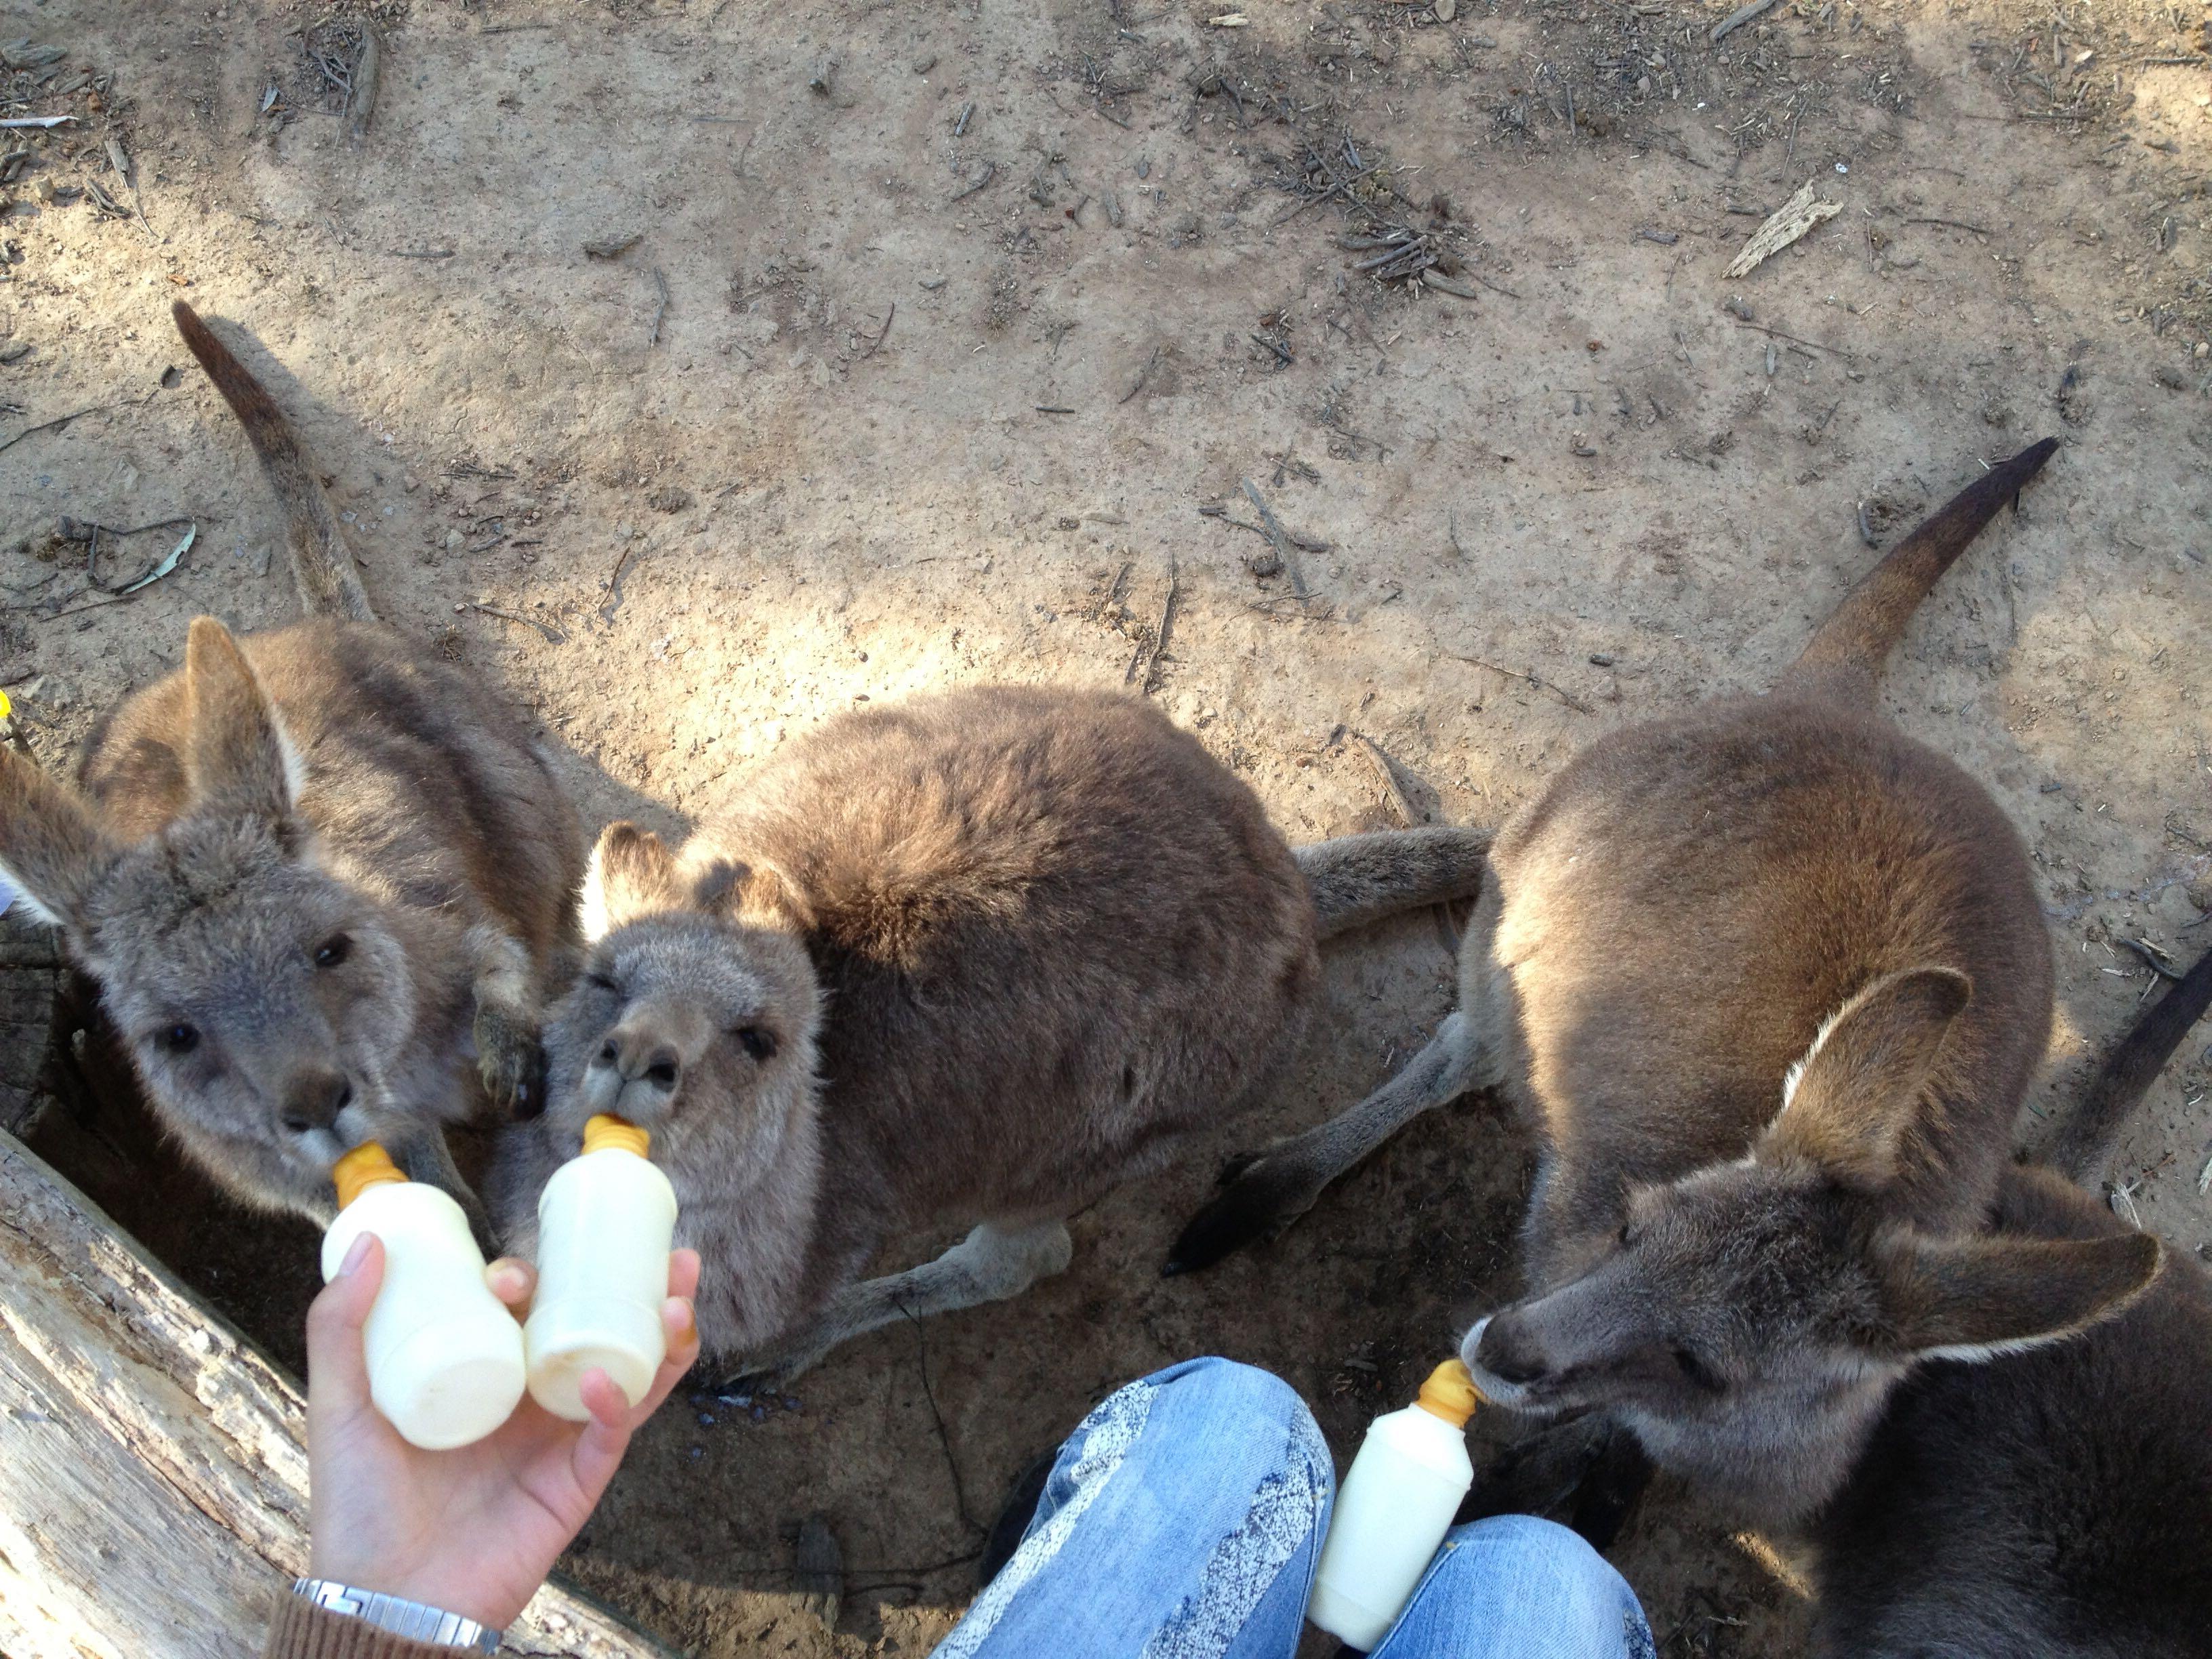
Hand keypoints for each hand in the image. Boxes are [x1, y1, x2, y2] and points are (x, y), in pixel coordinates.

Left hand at [304, 1235, 701, 1629]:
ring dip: (663, 1335)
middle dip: (634, 1290)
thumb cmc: (358, 1509)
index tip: (515, 1273)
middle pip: (594, 1332)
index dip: (536, 1280)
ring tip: (680, 1294)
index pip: (528, 1314)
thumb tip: (366, 1242)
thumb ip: (340, 1327)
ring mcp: (558, 1441)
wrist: (382, 1597)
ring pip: (628, 1373)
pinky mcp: (575, 1483)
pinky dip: (617, 1401)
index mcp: (485, 1379)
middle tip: (661, 1254)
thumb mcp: (342, 1405)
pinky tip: (603, 1378)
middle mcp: (530, 1404)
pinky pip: (611, 1433)